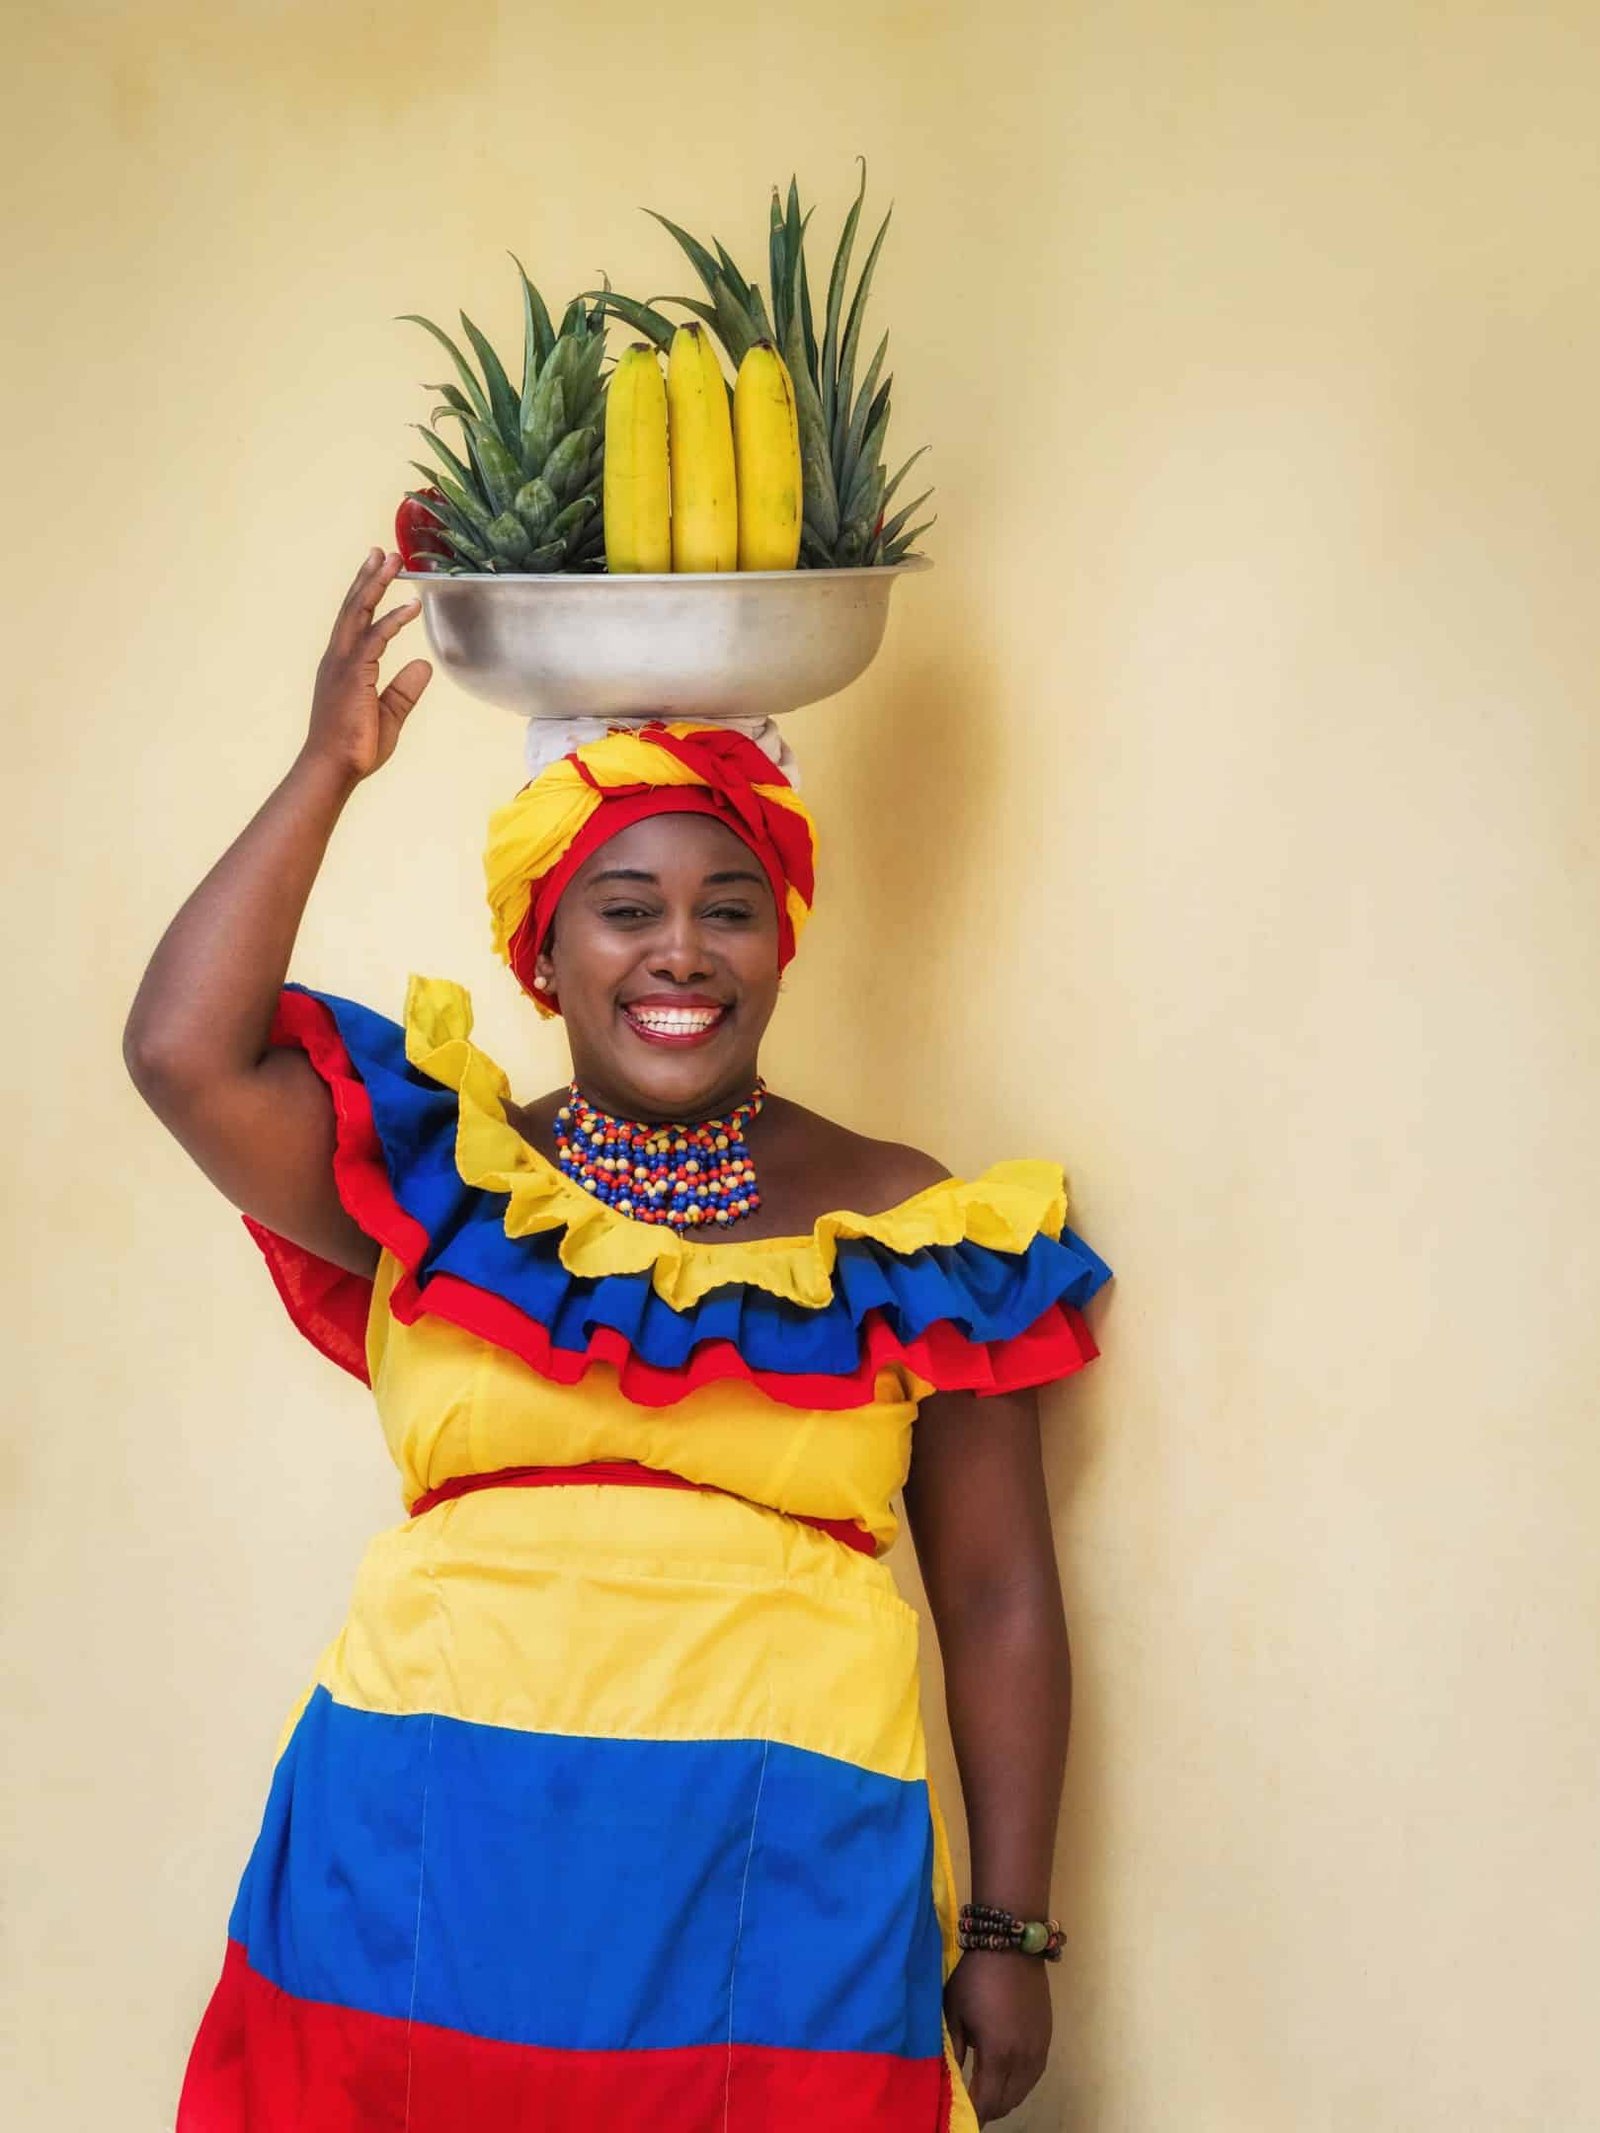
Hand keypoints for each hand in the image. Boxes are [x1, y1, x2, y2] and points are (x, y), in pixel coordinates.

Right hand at [303, 549, 431, 782]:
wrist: (333, 769)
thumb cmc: (354, 748)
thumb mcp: (389, 714)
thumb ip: (405, 689)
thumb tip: (424, 665)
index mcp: (343, 666)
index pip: (355, 621)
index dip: (365, 594)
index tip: (377, 570)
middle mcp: (338, 659)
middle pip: (353, 608)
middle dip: (368, 577)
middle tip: (382, 551)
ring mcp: (343, 665)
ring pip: (359, 614)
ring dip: (376, 585)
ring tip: (392, 560)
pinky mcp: (354, 676)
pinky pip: (375, 640)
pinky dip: (393, 621)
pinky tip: (411, 606)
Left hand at [945, 1951, 1052, 2123]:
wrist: (1012, 1945)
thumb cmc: (974, 1977)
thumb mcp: (954, 2013)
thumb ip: (953, 2051)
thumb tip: (948, 2081)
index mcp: (998, 2054)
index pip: (987, 2103)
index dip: (973, 2116)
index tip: (960, 2120)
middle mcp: (1023, 2059)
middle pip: (1006, 2103)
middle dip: (987, 2110)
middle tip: (969, 2104)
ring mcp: (1039, 2050)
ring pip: (1022, 2092)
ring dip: (1004, 2098)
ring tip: (984, 2091)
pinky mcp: (1046, 2039)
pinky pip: (1033, 2076)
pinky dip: (1018, 2084)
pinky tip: (1004, 2075)